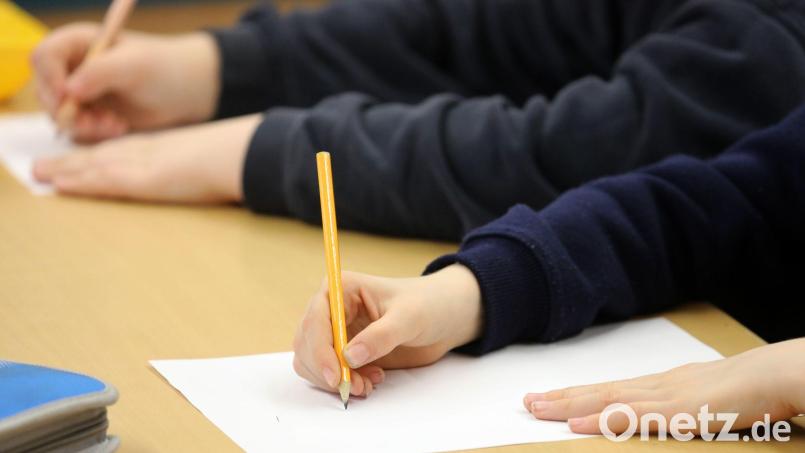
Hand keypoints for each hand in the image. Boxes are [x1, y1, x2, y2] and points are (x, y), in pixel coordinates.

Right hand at [32, 23, 219, 141]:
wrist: (188, 92)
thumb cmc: (165, 70)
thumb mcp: (135, 66)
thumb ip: (100, 72)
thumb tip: (69, 89)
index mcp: (79, 43)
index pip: (44, 56)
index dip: (50, 78)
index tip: (67, 98)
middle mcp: (74, 67)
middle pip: (45, 90)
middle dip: (67, 111)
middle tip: (95, 122)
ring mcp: (81, 93)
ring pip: (59, 115)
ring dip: (83, 125)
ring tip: (115, 125)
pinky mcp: (91, 115)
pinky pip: (77, 130)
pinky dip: (94, 134)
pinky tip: (119, 128)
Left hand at [32, 114, 259, 202]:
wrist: (248, 153)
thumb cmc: (244, 157)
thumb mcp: (221, 161)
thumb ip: (209, 168)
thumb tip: (217, 176)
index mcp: (171, 147)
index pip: (126, 149)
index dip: (100, 155)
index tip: (81, 159)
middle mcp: (152, 150)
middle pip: (104, 154)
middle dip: (73, 161)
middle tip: (43, 167)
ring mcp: (147, 162)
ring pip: (96, 165)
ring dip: (66, 170)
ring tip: (40, 174)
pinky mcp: (145, 179)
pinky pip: (105, 180)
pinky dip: (80, 182)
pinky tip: (60, 186)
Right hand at [293, 265, 482, 396]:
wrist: (444, 318)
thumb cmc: (427, 305)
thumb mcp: (409, 318)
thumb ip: (380, 336)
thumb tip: (348, 357)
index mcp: (341, 289)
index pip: (315, 320)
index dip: (320, 350)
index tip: (336, 376)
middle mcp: (331, 309)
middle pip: (307, 344)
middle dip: (328, 370)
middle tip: (356, 387)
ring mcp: (335, 331)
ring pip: (312, 362)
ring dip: (334, 380)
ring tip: (368, 384)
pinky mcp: (343, 352)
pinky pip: (328, 372)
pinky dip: (343, 383)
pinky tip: (371, 380)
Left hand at [524, 338, 804, 435]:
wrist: (779, 374)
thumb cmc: (751, 388)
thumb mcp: (708, 399)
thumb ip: (683, 406)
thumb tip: (666, 414)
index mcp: (663, 384)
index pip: (611, 389)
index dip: (578, 393)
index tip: (549, 396)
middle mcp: (657, 386)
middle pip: (600, 391)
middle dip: (562, 397)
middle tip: (526, 401)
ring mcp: (667, 398)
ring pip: (608, 401)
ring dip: (570, 405)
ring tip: (538, 408)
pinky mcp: (681, 413)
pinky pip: (634, 419)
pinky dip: (604, 421)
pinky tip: (579, 425)